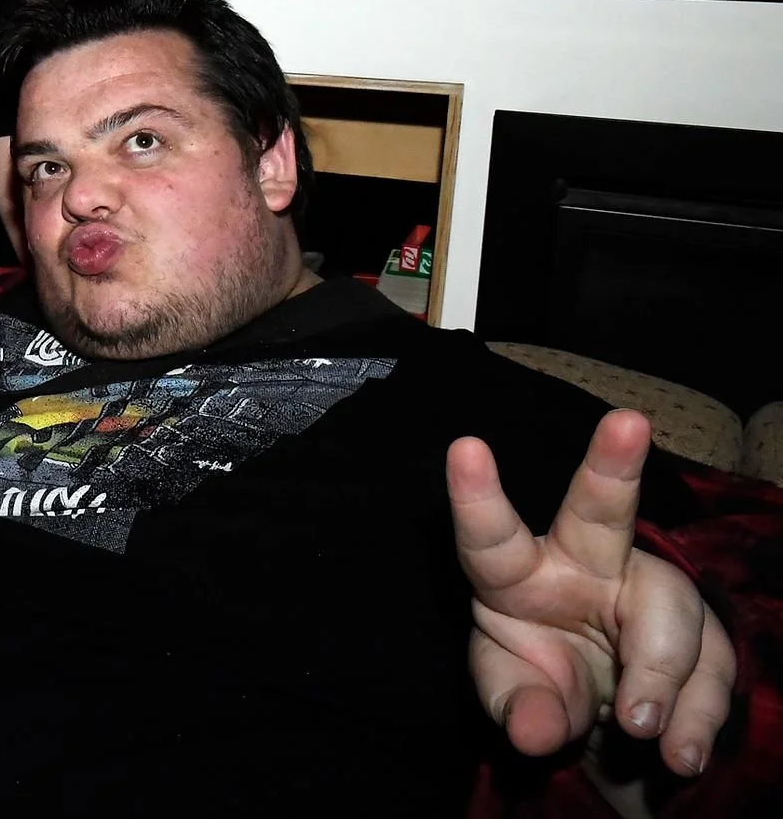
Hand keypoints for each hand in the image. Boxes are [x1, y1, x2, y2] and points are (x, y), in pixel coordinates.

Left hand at [449, 409, 735, 776]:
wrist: (604, 717)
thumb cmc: (540, 679)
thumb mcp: (515, 693)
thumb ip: (518, 707)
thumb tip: (534, 733)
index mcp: (519, 573)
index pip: (491, 537)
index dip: (477, 495)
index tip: (464, 445)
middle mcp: (587, 564)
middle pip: (601, 512)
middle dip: (612, 464)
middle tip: (627, 421)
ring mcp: (650, 592)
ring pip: (669, 613)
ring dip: (657, 677)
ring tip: (637, 728)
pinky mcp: (704, 634)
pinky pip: (712, 669)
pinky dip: (697, 718)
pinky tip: (680, 754)